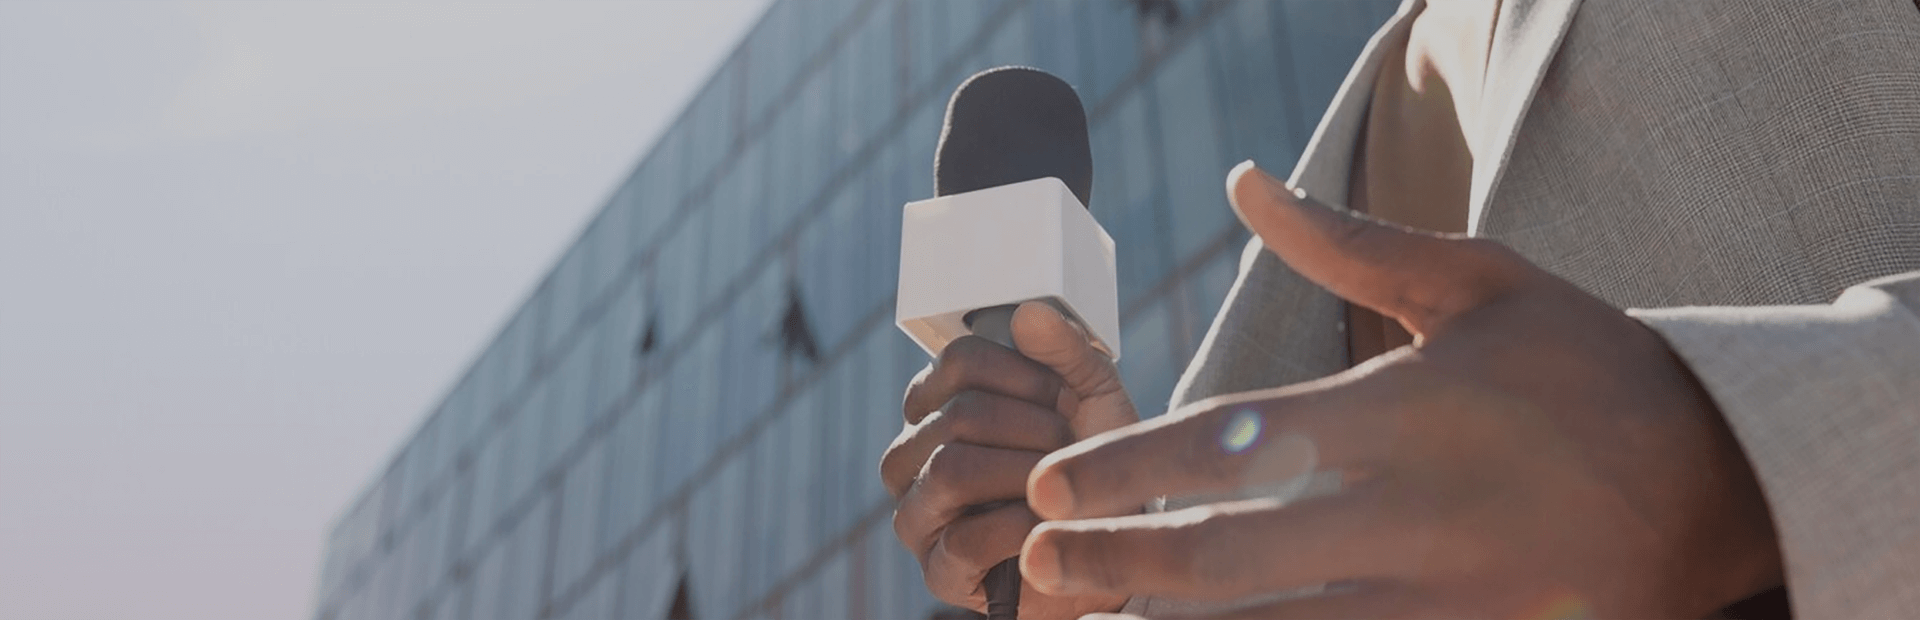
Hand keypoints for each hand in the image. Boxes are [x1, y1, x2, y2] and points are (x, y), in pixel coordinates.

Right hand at [882, 301, 1138, 618]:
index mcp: (937, 405)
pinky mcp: (936, 570)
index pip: (958, 361)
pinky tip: (1047, 527)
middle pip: (957, 415)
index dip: (1024, 374)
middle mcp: (912, 455)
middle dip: (1033, 430)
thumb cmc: (1096, 467)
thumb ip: (1065, 352)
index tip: (1063, 398)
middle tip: (1069, 450)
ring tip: (1058, 488)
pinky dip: (1019, 530)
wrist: (1116, 546)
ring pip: (950, 470)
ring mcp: (917, 514)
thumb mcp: (1093, 398)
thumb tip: (1029, 313)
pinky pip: (964, 539)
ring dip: (1023, 475)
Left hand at [1018, 162, 1784, 617]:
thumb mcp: (1482, 284)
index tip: (1053, 489)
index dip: (1124, 472)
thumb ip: (1349, 246)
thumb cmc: (1587, 370)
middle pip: (1229, 562)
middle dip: (1116, 569)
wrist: (1727, 482)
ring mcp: (1446, 604)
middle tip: (1039, 567)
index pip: (1230, 446)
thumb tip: (1244, 184)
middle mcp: (1414, 518)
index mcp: (1405, 415)